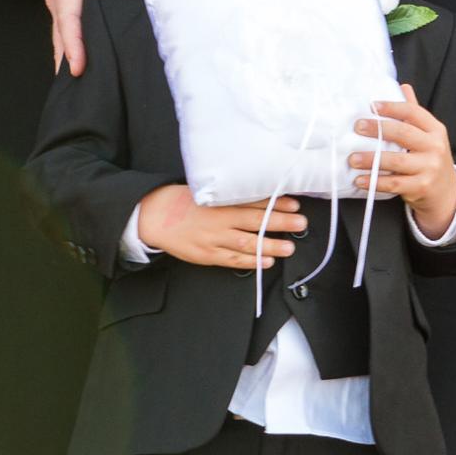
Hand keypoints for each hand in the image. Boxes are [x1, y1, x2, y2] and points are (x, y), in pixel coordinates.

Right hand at [46, 0, 157, 75]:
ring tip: (76, 83)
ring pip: (62, 30)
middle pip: (61, 27)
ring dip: (67, 53)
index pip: (68, 12)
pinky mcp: (73, 1)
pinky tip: (80, 66)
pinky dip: (73, 45)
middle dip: (66, 55)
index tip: (78, 64)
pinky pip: (70, 27)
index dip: (73, 40)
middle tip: (77, 83)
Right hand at [136, 184, 305, 269]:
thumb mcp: (205, 193)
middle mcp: (219, 220)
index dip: (275, 204)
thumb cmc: (181, 203)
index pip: (253, 202)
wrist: (154, 217)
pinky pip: (234, 260)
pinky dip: (252, 262)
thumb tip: (258, 196)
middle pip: (256, 222)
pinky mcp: (208, 255)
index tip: (294, 204)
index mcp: (219, 202)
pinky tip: (267, 261)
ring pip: (248, 244)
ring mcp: (214, 239)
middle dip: (281, 223)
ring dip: (271, 246)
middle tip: (300, 223)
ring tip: (290, 247)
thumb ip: (229, 196)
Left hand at [352, 86, 455, 236]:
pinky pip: (394, 183)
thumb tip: (403, 86)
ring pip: (397, 161)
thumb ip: (414, 113)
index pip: (413, 112)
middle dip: (378, 129)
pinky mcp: (421, 187)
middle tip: (357, 127)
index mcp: (435, 130)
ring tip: (352, 158)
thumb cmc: (430, 158)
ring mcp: (429, 168)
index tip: (372, 105)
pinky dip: (375, 182)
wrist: (446, 192)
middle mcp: (435, 147)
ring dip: (371, 159)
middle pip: (403, 133)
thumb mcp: (428, 135)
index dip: (392, 107)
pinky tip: (359, 180)